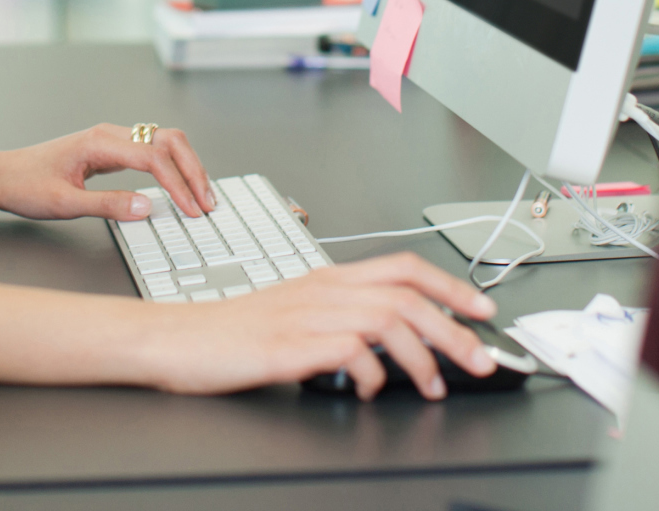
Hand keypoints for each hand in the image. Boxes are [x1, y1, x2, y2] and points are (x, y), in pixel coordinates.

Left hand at [0, 124, 216, 220]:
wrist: (1, 175)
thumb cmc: (25, 186)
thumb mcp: (64, 204)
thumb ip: (108, 205)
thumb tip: (148, 207)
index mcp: (100, 143)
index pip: (154, 158)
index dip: (179, 185)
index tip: (192, 210)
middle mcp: (110, 134)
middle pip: (169, 140)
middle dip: (193, 170)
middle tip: (207, 203)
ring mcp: (112, 139)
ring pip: (164, 142)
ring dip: (187, 166)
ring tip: (200, 196)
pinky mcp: (111, 149)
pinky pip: (152, 150)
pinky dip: (173, 166)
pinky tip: (179, 186)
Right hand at [138, 253, 498, 399]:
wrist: (177, 339)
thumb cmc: (233, 331)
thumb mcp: (295, 313)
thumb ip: (341, 317)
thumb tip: (394, 340)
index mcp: (328, 278)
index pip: (403, 268)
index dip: (450, 286)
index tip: (482, 309)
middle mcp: (322, 290)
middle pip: (406, 296)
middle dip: (455, 328)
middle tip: (481, 360)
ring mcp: (305, 316)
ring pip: (387, 319)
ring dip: (422, 355)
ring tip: (433, 386)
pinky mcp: (287, 346)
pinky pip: (347, 352)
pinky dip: (371, 373)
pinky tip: (372, 390)